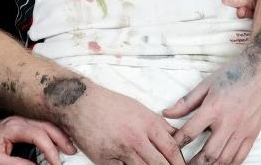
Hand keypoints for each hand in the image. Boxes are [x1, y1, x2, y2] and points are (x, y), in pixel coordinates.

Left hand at [0, 116, 76, 164]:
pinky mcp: (25, 124)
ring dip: (60, 135)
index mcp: (14, 127)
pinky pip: (43, 125)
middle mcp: (21, 120)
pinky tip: (60, 140)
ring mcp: (24, 120)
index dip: (50, 149)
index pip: (38, 135)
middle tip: (71, 153)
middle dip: (61, 139)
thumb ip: (16, 164)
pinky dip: (54, 132)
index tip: (56, 163)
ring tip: (69, 148)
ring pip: (47, 124)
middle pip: (47, 126)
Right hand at [64, 84, 185, 164]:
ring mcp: (120, 151)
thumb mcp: (139, 108)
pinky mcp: (105, 161)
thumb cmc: (110, 104)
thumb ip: (159, 124)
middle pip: (160, 164)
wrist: (80, 102)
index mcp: (147, 123)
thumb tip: (176, 136)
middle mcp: (136, 138)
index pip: (172, 149)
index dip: (180, 163)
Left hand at [163, 55, 260, 164]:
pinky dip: (229, 164)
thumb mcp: (205, 84)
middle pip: (208, 153)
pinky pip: (241, 156)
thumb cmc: (232, 75)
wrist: (260, 72)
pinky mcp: (252, 134)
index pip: (190, 132)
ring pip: (224, 158)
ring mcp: (242, 130)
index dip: (177, 143)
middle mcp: (228, 122)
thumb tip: (167, 113)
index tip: (170, 148)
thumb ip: (186, 102)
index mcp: (213, 108)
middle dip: (194, 163)